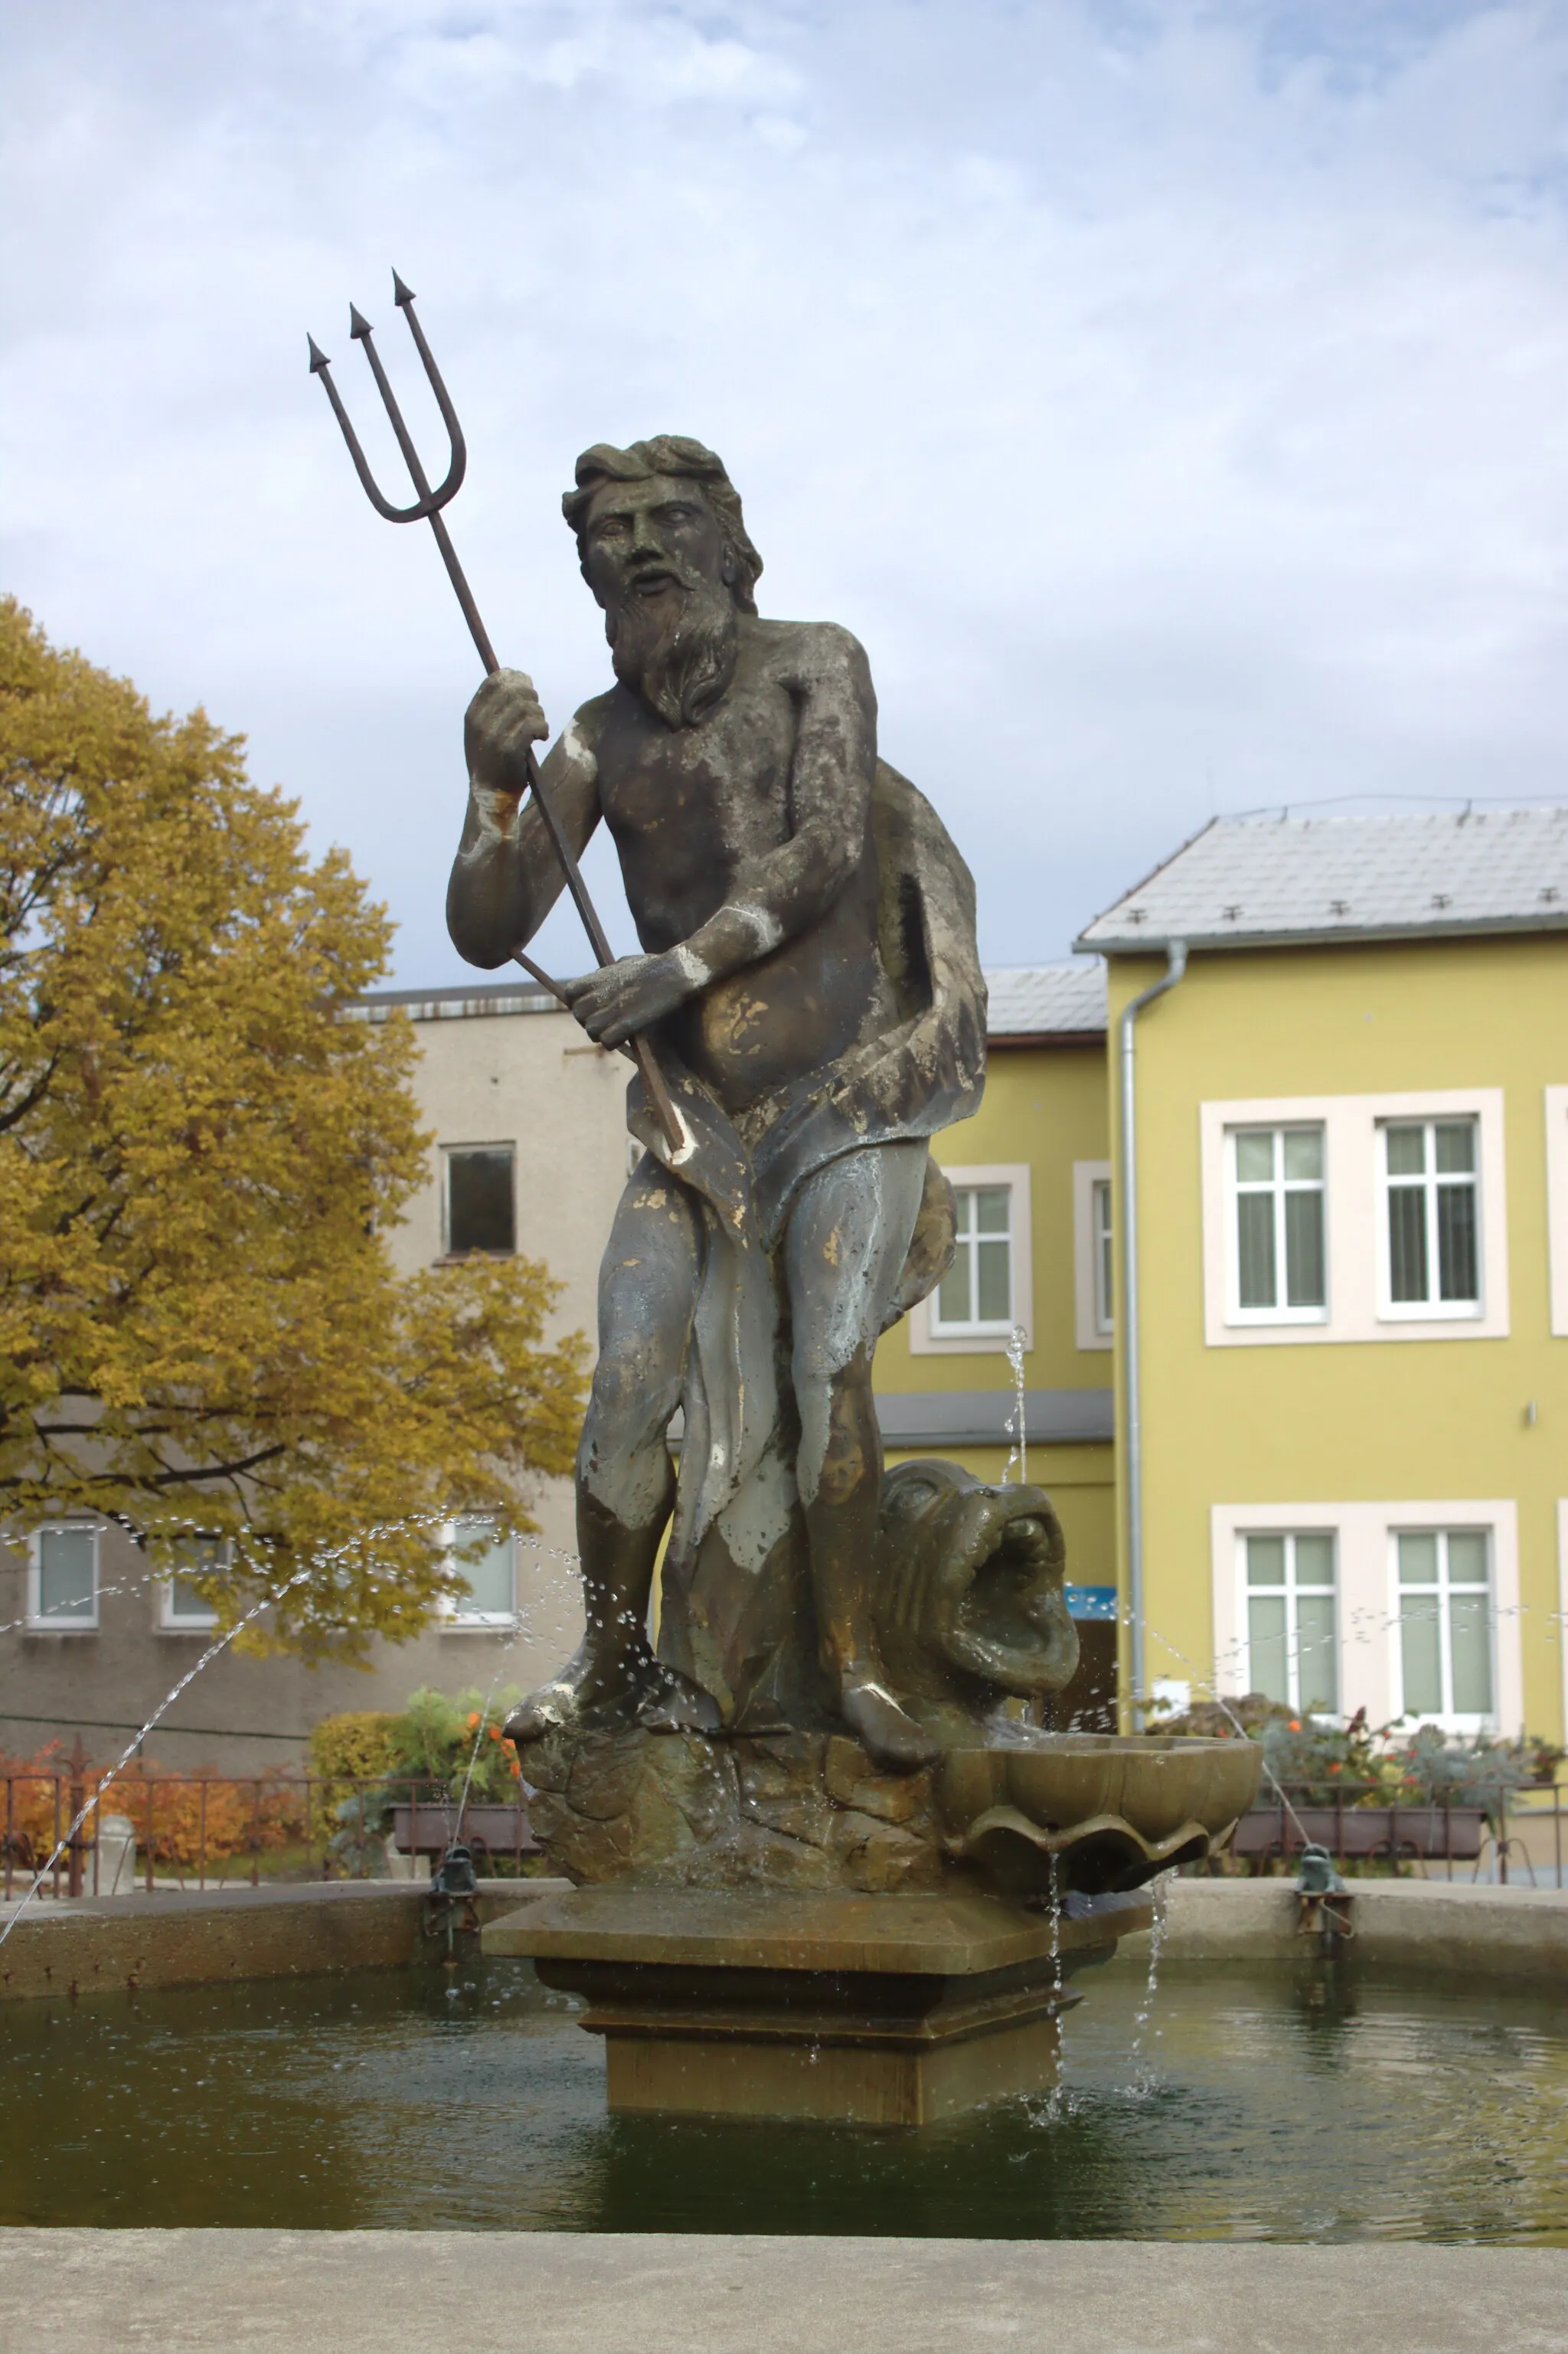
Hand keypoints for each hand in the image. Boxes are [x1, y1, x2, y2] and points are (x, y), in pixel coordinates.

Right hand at [464, 668, 547, 798]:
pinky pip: (533, 725)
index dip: (516, 678)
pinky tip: (541, 737)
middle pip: (514, 690)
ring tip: (539, 729)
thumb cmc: (492, 761)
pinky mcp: (509, 749)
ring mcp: (493, 736)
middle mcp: (480, 723)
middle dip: (532, 696)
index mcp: (472, 715)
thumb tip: (516, 677)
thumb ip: (493, 707)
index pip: (494, 680)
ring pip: (527, 707)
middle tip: (537, 711)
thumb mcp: (482, 731)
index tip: (528, 687)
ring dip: (539, 716)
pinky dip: (543, 729)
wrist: (490, 795)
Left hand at [561, 953, 697, 1046]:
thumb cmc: (655, 965)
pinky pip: (606, 1041)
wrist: (676, 972)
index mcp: (599, 977)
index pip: (569, 993)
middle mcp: (601, 993)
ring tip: (615, 1030)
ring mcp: (613, 1009)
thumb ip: (608, 974)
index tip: (591, 1007)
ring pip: (590, 1030)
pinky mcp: (627, 1023)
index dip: (577, 1003)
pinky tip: (624, 1037)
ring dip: (601, 1033)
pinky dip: (613, 1042)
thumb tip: (602, 979)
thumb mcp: (625, 962)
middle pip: (578, 1015)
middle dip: (589, 1021)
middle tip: (606, 1022)